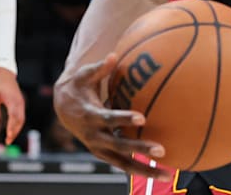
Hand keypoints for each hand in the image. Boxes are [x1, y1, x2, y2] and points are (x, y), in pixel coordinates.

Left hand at [0, 67, 25, 144]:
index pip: (14, 116)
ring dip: (17, 129)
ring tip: (9, 138)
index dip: (12, 127)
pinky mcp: (20, 103)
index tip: (8, 136)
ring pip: (22, 119)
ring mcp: (21, 103)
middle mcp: (19, 103)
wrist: (5, 74)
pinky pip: (21, 116)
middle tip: (8, 141)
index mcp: (12, 100)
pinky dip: (18, 124)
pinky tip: (12, 130)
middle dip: (15, 132)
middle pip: (20, 120)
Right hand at [53, 54, 167, 177]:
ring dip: (145, 170)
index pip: (108, 118)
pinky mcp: (105, 154)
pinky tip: (162, 173)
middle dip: (140, 149)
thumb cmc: (78, 87)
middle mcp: (94, 136)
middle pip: (119, 146)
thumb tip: (114, 55)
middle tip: (161, 150)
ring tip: (167, 175)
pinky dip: (142, 170)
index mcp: (90, 115)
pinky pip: (124, 165)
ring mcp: (99, 148)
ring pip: (123, 163)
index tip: (142, 118)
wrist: (63, 109)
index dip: (124, 119)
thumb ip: (99, 68)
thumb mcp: (84, 75)